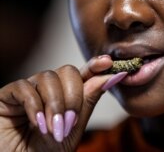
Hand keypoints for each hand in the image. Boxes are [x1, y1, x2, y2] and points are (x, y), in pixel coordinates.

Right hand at [0, 55, 126, 151]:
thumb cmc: (45, 150)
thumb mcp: (73, 128)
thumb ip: (88, 101)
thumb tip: (111, 77)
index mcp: (67, 96)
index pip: (84, 74)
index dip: (96, 66)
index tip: (108, 62)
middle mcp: (49, 89)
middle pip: (68, 72)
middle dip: (73, 97)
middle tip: (69, 123)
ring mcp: (30, 89)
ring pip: (48, 77)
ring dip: (55, 105)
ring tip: (52, 129)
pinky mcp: (8, 94)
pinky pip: (24, 87)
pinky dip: (34, 106)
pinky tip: (36, 123)